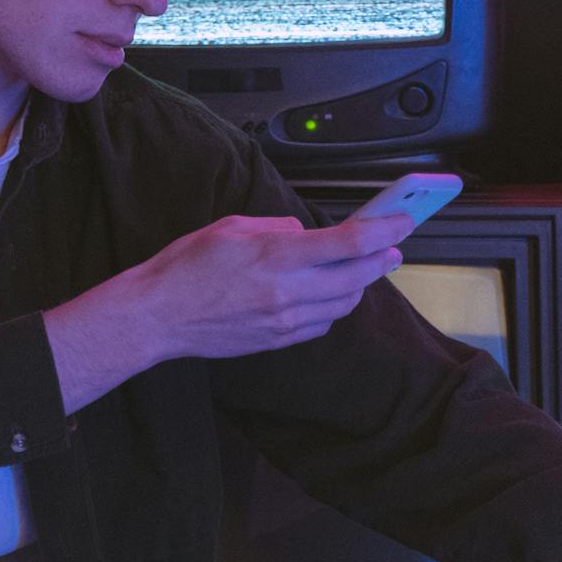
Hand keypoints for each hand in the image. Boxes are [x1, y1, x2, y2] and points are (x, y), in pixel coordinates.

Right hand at [127, 210, 414, 363]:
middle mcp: (287, 291)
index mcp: (275, 255)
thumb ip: (276, 227)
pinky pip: (323, 324)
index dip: (384, 230)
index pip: (349, 243)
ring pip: (345, 304)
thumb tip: (304, 233)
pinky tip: (325, 295)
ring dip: (359, 284)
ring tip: (359, 269)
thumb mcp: (229, 227)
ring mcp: (285, 320)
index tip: (402, 221)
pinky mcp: (279, 340)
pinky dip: (333, 307)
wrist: (159, 316)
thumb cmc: (185, 267)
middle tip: (392, 247)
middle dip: (382, 258)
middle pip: (358, 276)